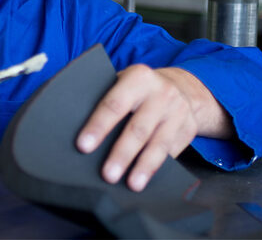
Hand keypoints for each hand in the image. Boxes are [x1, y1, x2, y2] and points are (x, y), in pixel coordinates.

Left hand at [75, 65, 226, 191]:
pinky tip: (147, 179)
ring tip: (132, 184)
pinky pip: (173, 151)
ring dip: (144, 166)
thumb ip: (106, 96)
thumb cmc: (139, 90)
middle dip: (122, 154)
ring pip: (159, 144)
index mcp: (138, 78)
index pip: (114, 104)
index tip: (83, 146)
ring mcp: (178, 111)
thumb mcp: (125, 82)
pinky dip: (158, 168)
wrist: (182, 87)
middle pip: (138, 128)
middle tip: (107, 174)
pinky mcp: (189, 129)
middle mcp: (161, 93)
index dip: (98, 126)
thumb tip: (72, 125)